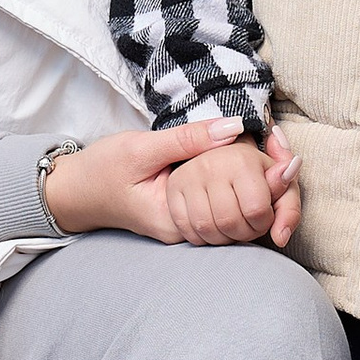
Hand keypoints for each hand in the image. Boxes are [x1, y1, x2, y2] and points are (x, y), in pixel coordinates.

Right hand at [43, 118, 284, 246]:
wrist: (71, 192)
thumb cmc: (101, 170)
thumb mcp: (143, 147)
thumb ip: (189, 139)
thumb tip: (235, 127)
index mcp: (177, 221)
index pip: (237, 214)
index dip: (266, 189)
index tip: (288, 161)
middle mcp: (185, 232)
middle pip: (242, 221)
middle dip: (268, 192)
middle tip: (289, 158)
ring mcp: (185, 228)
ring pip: (235, 217)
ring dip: (255, 192)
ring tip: (277, 162)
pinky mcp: (184, 218)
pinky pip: (221, 209)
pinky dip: (236, 191)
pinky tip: (248, 170)